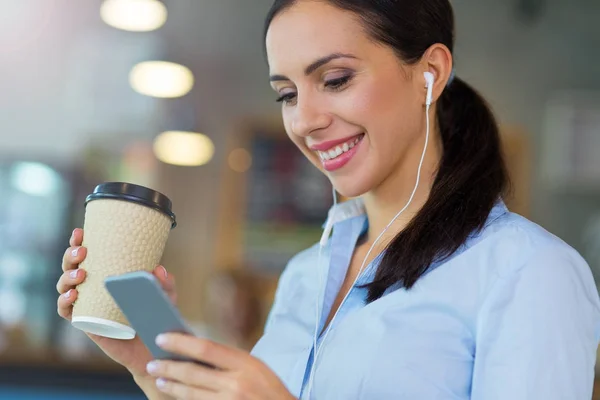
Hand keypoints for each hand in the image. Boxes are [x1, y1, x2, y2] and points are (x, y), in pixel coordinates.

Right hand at [56, 228, 177, 377]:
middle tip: (83, 252)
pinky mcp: (85, 323)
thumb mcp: (165, 297)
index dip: (78, 242)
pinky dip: (64, 302)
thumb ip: (165, 284)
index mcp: (107, 275)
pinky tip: (73, 295)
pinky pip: (67, 312)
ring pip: (65, 287)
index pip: (89, 255)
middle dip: (70, 256)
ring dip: (67, 277)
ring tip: (81, 274)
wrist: (152, 347)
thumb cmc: (155, 316)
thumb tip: (158, 269)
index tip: (80, 232)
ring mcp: (87, 305)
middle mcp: (93, 287)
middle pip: (71, 267)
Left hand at [145, 333, 295, 399]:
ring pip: (191, 392)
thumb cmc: (270, 389)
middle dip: (168, 366)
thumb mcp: (255, 367)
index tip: (163, 337)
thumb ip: (230, 361)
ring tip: (159, 377)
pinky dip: (184, 399)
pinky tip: (174, 394)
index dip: (181, 342)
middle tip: (152, 362)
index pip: (206, 348)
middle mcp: (235, 383)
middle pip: (193, 372)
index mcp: (244, 363)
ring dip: (171, 385)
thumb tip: (198, 351)